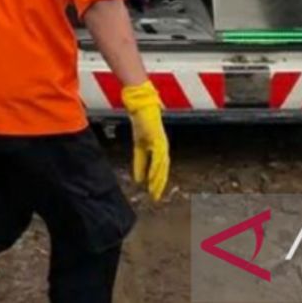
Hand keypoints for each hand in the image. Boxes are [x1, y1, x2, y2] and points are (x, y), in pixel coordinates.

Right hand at [122, 81, 170, 200]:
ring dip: (158, 178)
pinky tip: (153, 175)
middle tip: (156, 196)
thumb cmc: (140, 122)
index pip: (160, 168)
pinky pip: (158, 155)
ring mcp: (161, 142)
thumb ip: (140, 161)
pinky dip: (156, 166)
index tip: (154, 193)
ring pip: (162, 164)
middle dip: (159, 183)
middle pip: (163, 169)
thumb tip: (138, 177)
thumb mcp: (138, 145)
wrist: (139, 106)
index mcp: (158, 148)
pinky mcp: (158, 138)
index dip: (157, 181)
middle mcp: (162, 146)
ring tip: (154, 189)